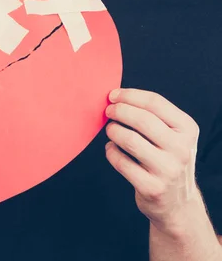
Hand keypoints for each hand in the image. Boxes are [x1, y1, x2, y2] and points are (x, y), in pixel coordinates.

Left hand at [104, 88, 200, 231]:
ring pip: (130, 140)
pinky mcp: (152, 188)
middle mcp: (181, 149)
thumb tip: (117, 96)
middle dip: (119, 111)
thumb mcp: (174, 134)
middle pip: (142, 119)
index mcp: (187, 129)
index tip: (113, 95)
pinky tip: (112, 149)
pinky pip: (121, 162)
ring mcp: (168, 170)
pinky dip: (111, 151)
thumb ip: (153, 115)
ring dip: (113, 130)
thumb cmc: (168, 158)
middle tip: (108, 111)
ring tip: (111, 130)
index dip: (129, 95)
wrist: (178, 202)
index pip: (155, 102)